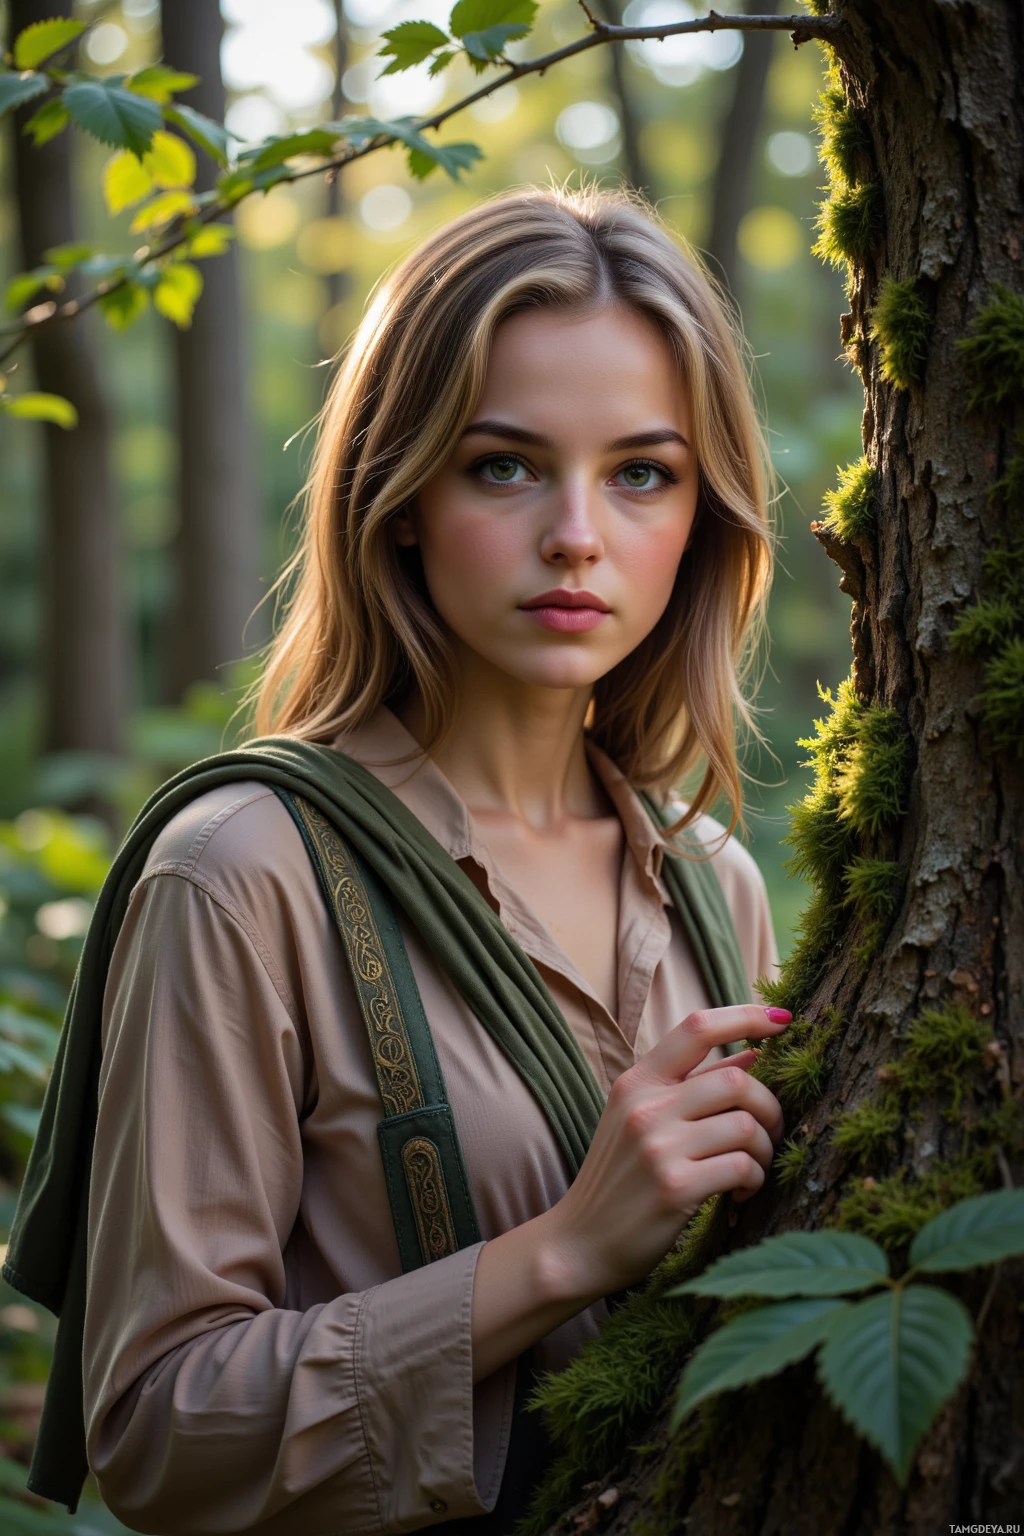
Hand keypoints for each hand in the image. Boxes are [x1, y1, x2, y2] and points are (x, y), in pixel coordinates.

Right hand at [545, 1004, 789, 1300]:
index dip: (746, 1016)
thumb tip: (754, 1052)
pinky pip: (742, 1167)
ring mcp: (658, 1147)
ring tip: (751, 1168)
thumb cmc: (619, 1179)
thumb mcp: (642, 1120)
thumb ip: (694, 1084)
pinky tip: (739, 1193)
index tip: (782, 1020)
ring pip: (746, 1125)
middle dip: (770, 1106)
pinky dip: (753, 1179)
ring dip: (763, 1149)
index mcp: (637, 1082)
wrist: (578, 1243)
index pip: (697, 1026)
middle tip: (770, 1133)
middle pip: (738, 1081)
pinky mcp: (674, 1188)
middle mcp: (646, 1107)